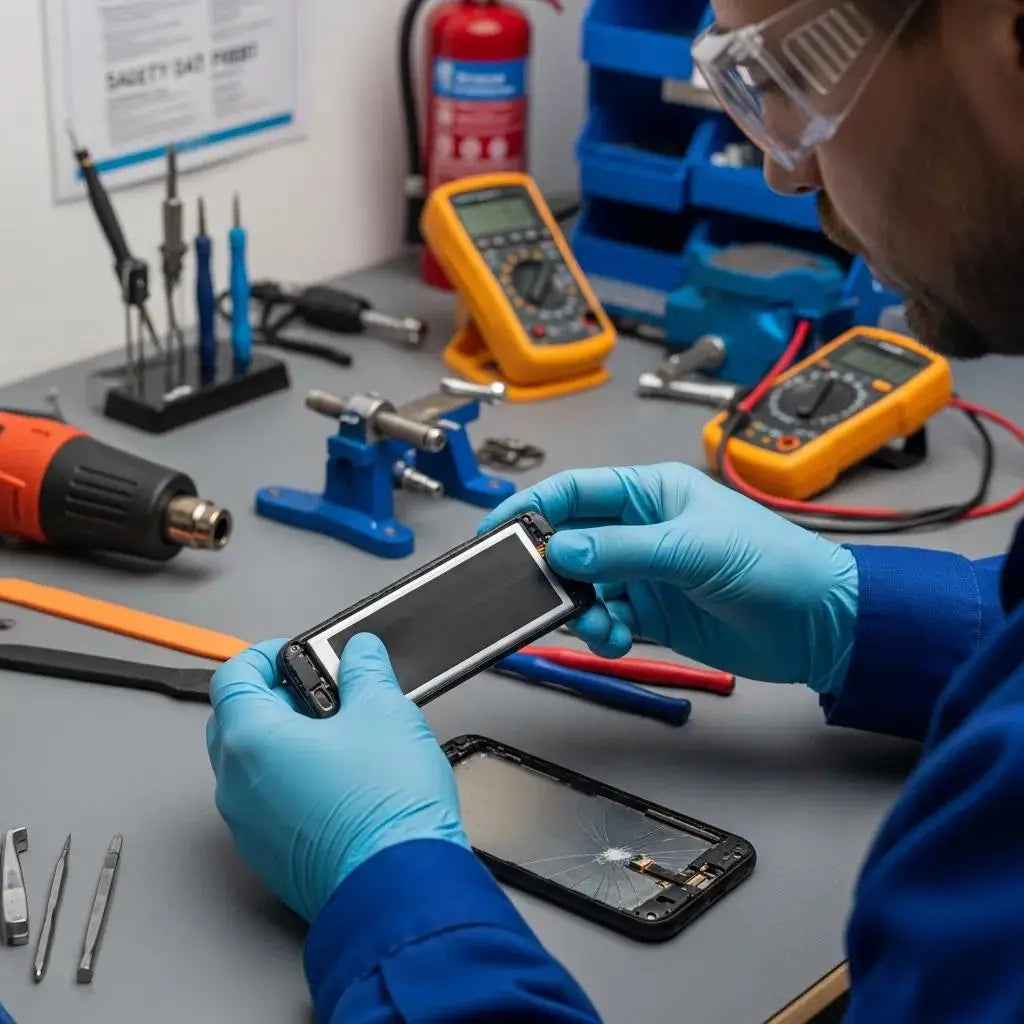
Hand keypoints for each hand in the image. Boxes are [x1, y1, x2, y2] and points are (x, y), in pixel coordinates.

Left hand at [206, 634, 468, 922]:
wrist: (400, 884)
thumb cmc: (385, 805)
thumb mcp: (386, 712)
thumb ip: (366, 671)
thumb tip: (361, 653)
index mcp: (252, 739)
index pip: (232, 676)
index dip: (263, 656)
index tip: (295, 654)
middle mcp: (236, 785)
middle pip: (234, 721)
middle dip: (274, 698)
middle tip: (320, 692)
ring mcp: (248, 827)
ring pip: (250, 767)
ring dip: (283, 742)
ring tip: (338, 737)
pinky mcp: (270, 857)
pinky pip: (266, 805)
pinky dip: (290, 783)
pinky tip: (339, 780)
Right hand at [479, 464, 858, 693]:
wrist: (819, 626)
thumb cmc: (776, 565)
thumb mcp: (694, 550)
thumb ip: (623, 551)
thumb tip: (561, 548)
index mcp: (651, 492)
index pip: (576, 490)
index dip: (533, 506)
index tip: (498, 529)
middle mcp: (641, 529)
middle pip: (571, 541)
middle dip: (553, 569)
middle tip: (540, 592)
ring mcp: (644, 571)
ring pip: (583, 586)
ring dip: (581, 610)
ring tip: (602, 627)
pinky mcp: (651, 610)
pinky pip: (604, 618)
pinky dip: (601, 633)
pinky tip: (618, 640)